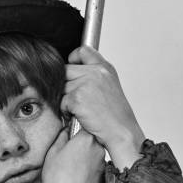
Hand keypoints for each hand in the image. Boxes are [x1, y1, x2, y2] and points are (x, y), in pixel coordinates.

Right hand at [40, 128, 104, 182]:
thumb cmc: (58, 179)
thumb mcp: (52, 153)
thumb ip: (61, 137)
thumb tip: (65, 131)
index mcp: (86, 139)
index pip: (86, 126)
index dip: (78, 129)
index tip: (73, 133)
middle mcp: (99, 149)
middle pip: (92, 142)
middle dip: (83, 146)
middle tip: (70, 155)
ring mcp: (104, 164)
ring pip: (95, 157)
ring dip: (87, 160)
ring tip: (73, 171)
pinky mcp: (106, 178)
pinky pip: (98, 171)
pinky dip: (91, 174)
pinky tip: (80, 181)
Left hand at [61, 46, 145, 168]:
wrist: (121, 132)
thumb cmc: (115, 116)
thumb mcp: (109, 87)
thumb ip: (94, 76)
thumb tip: (72, 72)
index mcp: (105, 68)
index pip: (83, 51)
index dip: (74, 58)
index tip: (72, 66)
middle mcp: (96, 72)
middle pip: (65, 70)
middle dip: (66, 85)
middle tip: (76, 98)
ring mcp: (86, 84)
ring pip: (62, 87)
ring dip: (66, 99)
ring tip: (80, 109)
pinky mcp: (77, 98)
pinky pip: (61, 102)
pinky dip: (66, 111)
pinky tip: (80, 116)